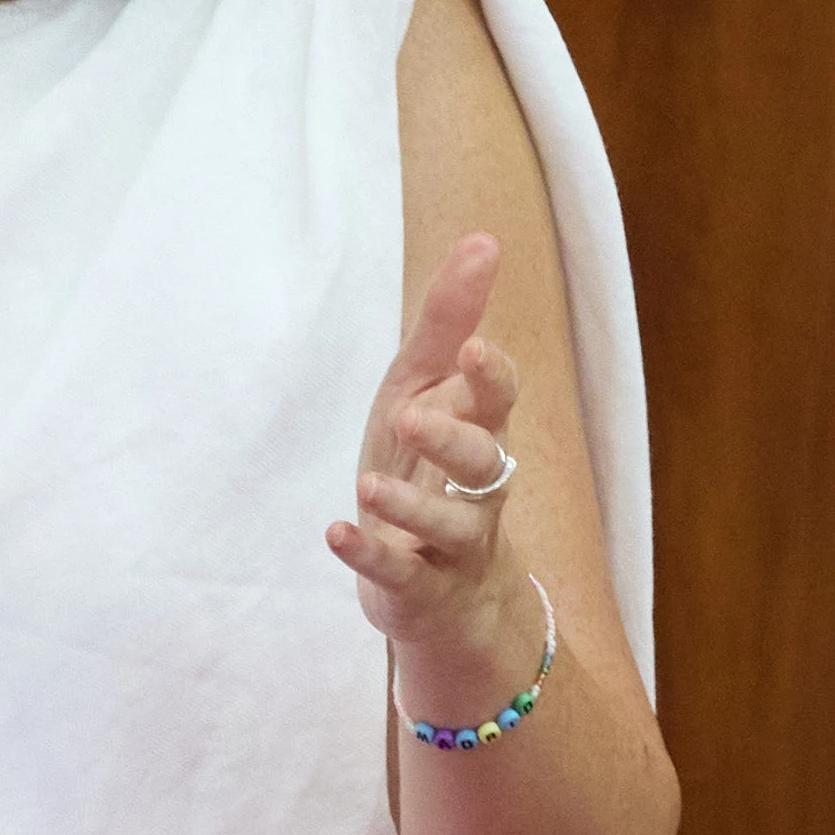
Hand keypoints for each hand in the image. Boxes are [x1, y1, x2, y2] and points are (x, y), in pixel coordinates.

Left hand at [327, 230, 534, 697]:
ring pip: (450, 526)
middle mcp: (479, 490)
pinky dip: (368, 556)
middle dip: (453, 440)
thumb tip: (482, 239)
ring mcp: (454, 546)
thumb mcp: (427, 392)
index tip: (472, 348)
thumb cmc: (430, 471)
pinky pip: (400, 575)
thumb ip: (448, 323)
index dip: (490, 377)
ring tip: (368, 485)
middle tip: (408, 417)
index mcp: (479, 432)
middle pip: (483, 464)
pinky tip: (336, 533)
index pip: (498, 401)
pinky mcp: (420, 590)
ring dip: (410, 504)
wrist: (446, 595)